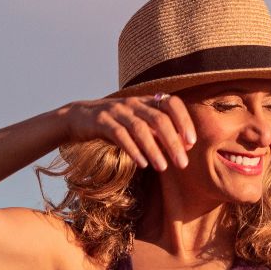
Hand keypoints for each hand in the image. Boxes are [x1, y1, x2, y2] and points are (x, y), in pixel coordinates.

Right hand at [61, 92, 195, 170]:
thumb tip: (184, 147)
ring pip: (140, 128)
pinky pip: (119, 134)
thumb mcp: (139, 126)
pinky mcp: (101, 120)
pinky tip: (142, 163)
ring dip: (154, 149)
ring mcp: (117, 110)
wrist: (78, 118)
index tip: (191, 142)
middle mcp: (134, 103)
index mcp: (146, 102)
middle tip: (182, 164)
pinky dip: (132, 149)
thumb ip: (159, 134)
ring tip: (163, 167)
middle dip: (173, 142)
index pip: (171, 103)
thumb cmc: (115, 125)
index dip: (184, 121)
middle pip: (158, 119)